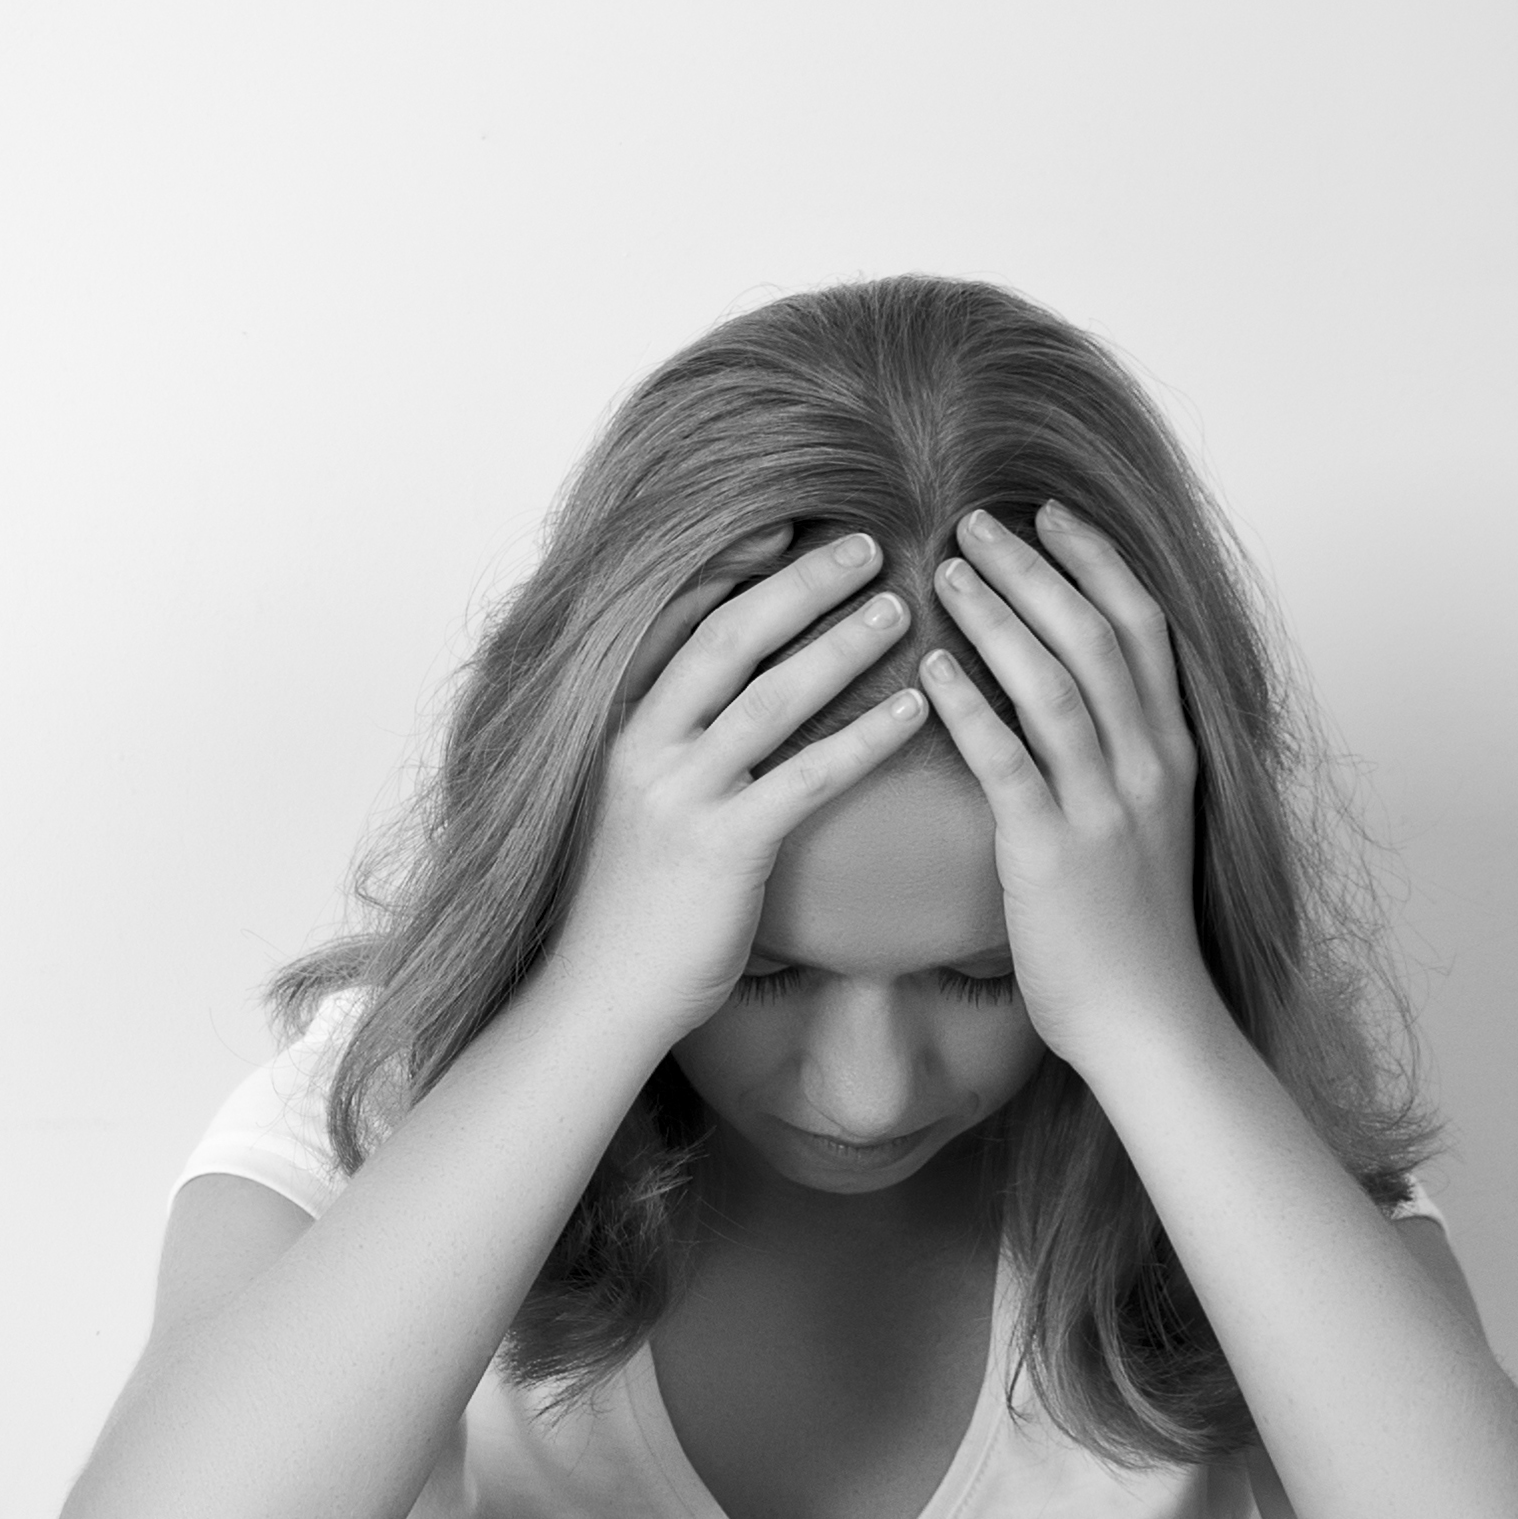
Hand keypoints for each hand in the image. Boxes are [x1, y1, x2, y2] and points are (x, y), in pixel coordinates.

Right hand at [540, 531, 933, 1044]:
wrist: (599, 996)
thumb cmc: (629, 907)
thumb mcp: (634, 805)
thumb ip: (673, 747)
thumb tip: (732, 704)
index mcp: (619, 727)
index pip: (676, 621)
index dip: (733, 567)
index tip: (789, 523)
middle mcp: (642, 747)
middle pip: (726, 638)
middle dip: (798, 583)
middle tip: (866, 544)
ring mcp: (678, 795)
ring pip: (769, 696)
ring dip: (841, 644)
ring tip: (901, 607)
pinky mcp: (720, 849)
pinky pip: (806, 777)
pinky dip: (866, 735)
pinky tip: (918, 706)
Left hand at [917, 505, 1216, 1078]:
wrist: (1149, 1021)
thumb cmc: (1134, 927)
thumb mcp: (1149, 822)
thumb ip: (1122, 755)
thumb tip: (1078, 694)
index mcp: (1174, 751)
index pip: (1145, 626)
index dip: (1098, 560)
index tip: (1052, 511)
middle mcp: (1149, 766)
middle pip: (1098, 635)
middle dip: (1038, 566)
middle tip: (977, 517)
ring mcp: (1106, 808)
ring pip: (1057, 684)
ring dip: (1000, 617)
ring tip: (947, 567)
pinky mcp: (1055, 854)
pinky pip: (1010, 763)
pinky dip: (971, 706)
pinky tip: (929, 666)